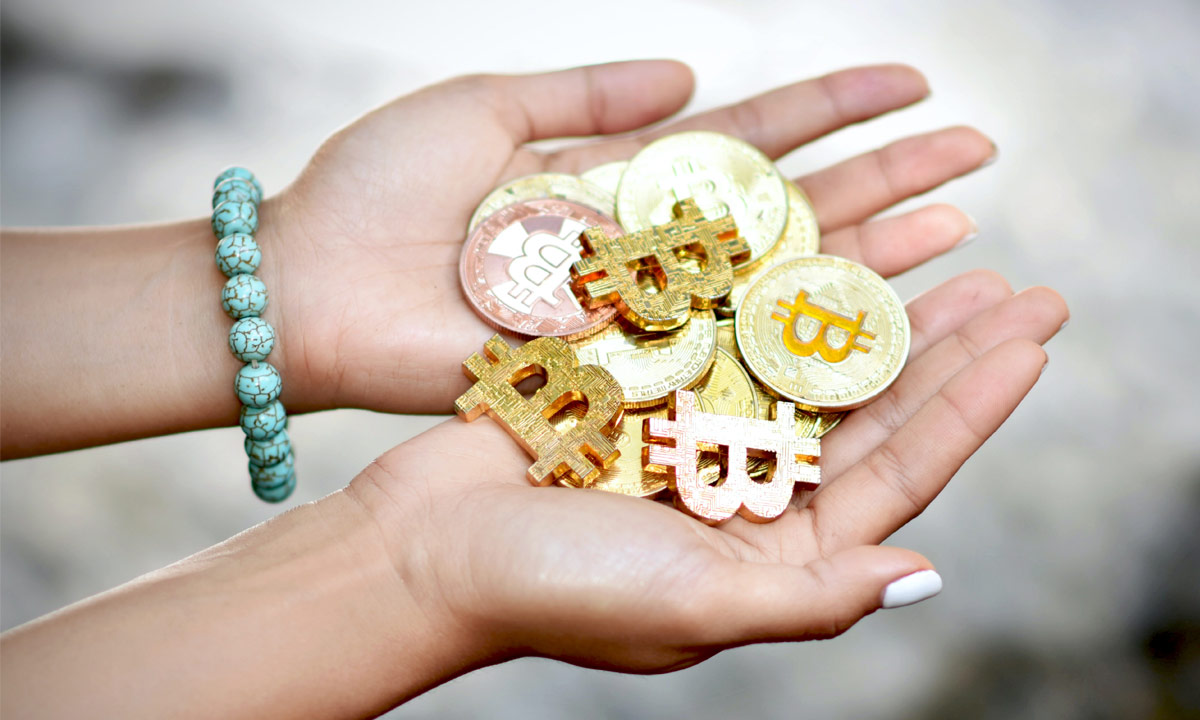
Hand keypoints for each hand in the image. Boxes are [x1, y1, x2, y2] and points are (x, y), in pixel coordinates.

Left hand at [264, 60, 998, 413]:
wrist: (309, 294)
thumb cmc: (375, 193)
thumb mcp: (485, 108)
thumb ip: (589, 91)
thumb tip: (690, 71)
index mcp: (621, 176)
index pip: (751, 137)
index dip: (833, 108)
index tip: (914, 81)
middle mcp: (650, 249)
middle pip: (789, 208)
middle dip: (886, 179)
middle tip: (980, 156)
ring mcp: (643, 314)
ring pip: (776, 283)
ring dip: (871, 255)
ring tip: (964, 230)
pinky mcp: (621, 372)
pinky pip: (721, 355)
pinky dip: (795, 341)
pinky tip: (877, 322)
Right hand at [352, 267, 1065, 672]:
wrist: (421, 547)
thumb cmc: (548, 592)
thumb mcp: (689, 608)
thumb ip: (807, 596)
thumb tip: (921, 576)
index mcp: (771, 553)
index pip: (897, 473)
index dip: (970, 407)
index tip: (1030, 343)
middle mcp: (746, 491)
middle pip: (869, 408)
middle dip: (945, 347)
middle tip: (1016, 285)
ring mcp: (697, 432)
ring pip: (808, 359)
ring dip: (874, 306)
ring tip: (938, 246)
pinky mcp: (646, 386)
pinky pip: (727, 327)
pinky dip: (774, 287)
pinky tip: (822, 243)